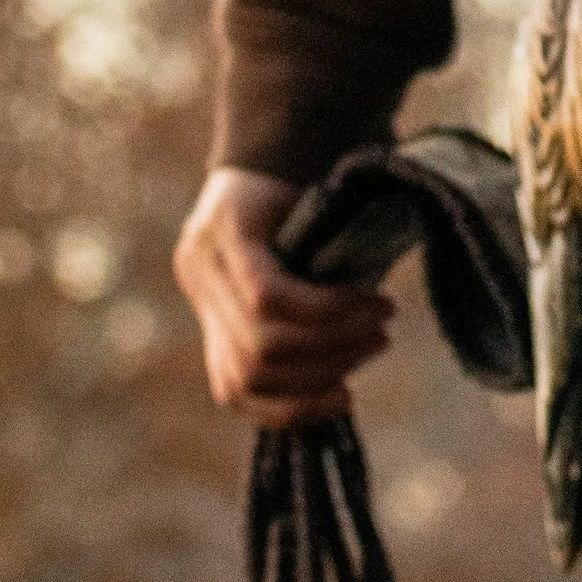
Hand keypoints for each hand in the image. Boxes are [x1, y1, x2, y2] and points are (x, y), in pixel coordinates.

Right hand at [174, 167, 392, 422]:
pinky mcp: (212, 339)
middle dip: (332, 349)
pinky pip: (238, 393)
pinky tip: (338, 397)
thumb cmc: (303, 177)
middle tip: (382, 334)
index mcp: (223, 227)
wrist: (260, 175)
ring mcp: (200, 309)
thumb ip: (336, 231)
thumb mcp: (319, 188)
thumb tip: (378, 293)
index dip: (328, 312)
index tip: (380, 305)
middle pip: (259, 346)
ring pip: (245, 379)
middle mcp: (198, 271)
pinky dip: (291, 406)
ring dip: (317, 379)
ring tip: (368, 352)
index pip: (266, 295)